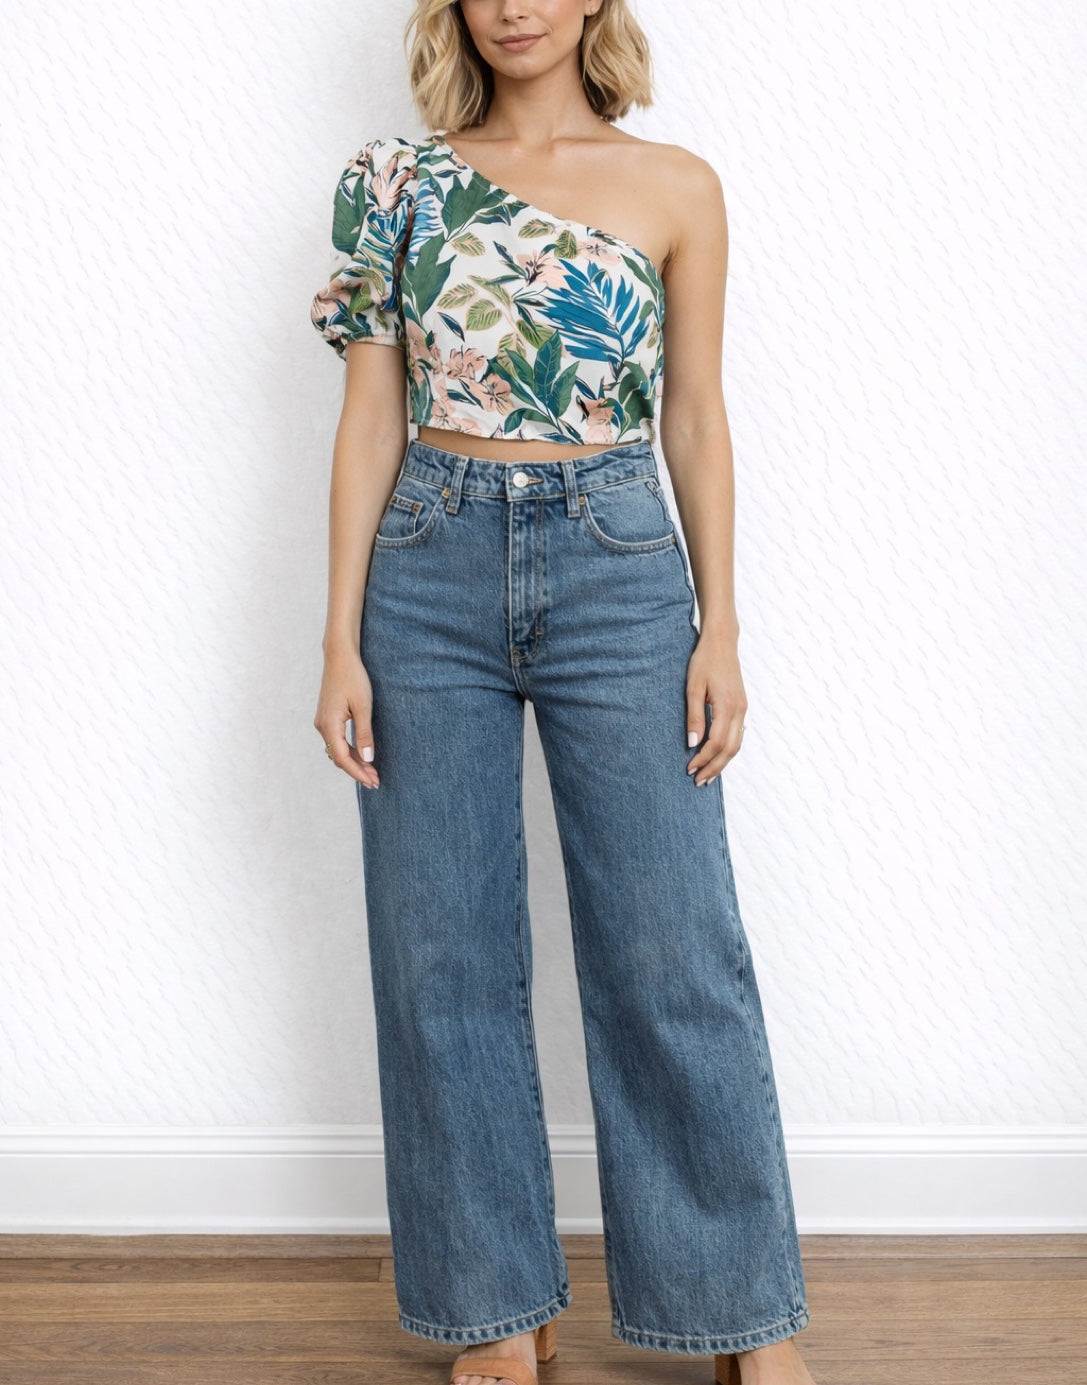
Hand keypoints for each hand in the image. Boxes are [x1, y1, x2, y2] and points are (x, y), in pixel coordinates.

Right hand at [314, 648, 379, 788]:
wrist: (339, 657)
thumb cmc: (353, 678)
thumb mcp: (363, 707)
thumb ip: (365, 734)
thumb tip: (368, 759)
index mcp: (329, 725)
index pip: (343, 758)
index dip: (358, 773)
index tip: (373, 781)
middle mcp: (322, 726)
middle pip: (339, 757)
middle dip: (358, 770)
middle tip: (376, 781)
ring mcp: (323, 722)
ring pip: (338, 750)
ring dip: (354, 762)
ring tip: (372, 772)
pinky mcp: (327, 717)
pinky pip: (337, 741)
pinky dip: (350, 751)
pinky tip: (362, 756)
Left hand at [685, 629, 746, 786]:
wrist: (722, 643)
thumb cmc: (704, 662)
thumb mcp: (693, 687)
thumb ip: (693, 716)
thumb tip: (692, 744)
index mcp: (727, 706)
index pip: (716, 742)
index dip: (703, 759)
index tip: (689, 769)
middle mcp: (739, 710)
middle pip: (730, 749)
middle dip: (714, 767)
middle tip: (698, 781)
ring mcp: (743, 709)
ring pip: (737, 745)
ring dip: (722, 762)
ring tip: (708, 775)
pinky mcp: (741, 707)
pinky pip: (738, 735)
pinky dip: (728, 750)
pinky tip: (718, 757)